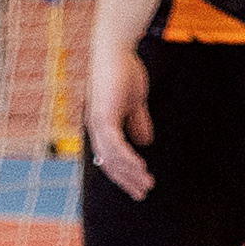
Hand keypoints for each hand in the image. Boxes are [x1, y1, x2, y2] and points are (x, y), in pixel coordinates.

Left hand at [86, 43, 153, 199]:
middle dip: (127, 181)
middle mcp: (96, 129)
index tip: (138, 186)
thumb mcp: (134, 102)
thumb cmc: (123, 70)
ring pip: (114, 159)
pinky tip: (140, 168)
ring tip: (148, 183)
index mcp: (102, 126)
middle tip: (142, 194)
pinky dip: (128, 159)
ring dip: (131, 173)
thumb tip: (145, 141)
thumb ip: (137, 121)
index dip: (124, 174)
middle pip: (110, 164)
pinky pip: (115, 147)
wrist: (115, 50)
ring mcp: (98, 124)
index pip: (111, 158)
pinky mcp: (104, 118)